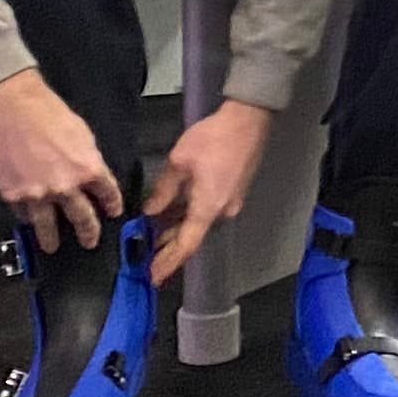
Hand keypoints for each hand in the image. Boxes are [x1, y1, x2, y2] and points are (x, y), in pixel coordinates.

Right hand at [0, 70, 124, 252]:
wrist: (13, 109)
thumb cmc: (47, 114)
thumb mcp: (82, 134)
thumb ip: (88, 159)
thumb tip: (90, 174)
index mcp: (88, 169)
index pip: (108, 194)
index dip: (112, 204)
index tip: (112, 211)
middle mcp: (66, 187)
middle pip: (83, 219)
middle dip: (88, 233)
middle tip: (89, 241)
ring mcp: (38, 195)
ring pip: (48, 229)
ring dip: (51, 240)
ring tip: (52, 246)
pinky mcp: (14, 196)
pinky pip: (22, 214)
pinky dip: (26, 216)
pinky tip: (27, 217)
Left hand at [142, 99, 271, 282]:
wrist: (248, 119)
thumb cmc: (213, 138)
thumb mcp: (179, 162)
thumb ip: (163, 190)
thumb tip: (150, 212)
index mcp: (208, 207)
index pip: (186, 245)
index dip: (168, 262)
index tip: (154, 277)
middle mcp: (222, 212)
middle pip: (193, 237)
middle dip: (170, 250)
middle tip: (149, 261)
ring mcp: (230, 202)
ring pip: (200, 224)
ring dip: (178, 231)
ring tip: (156, 238)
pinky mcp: (233, 192)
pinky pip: (207, 212)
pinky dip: (189, 217)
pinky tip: (174, 214)